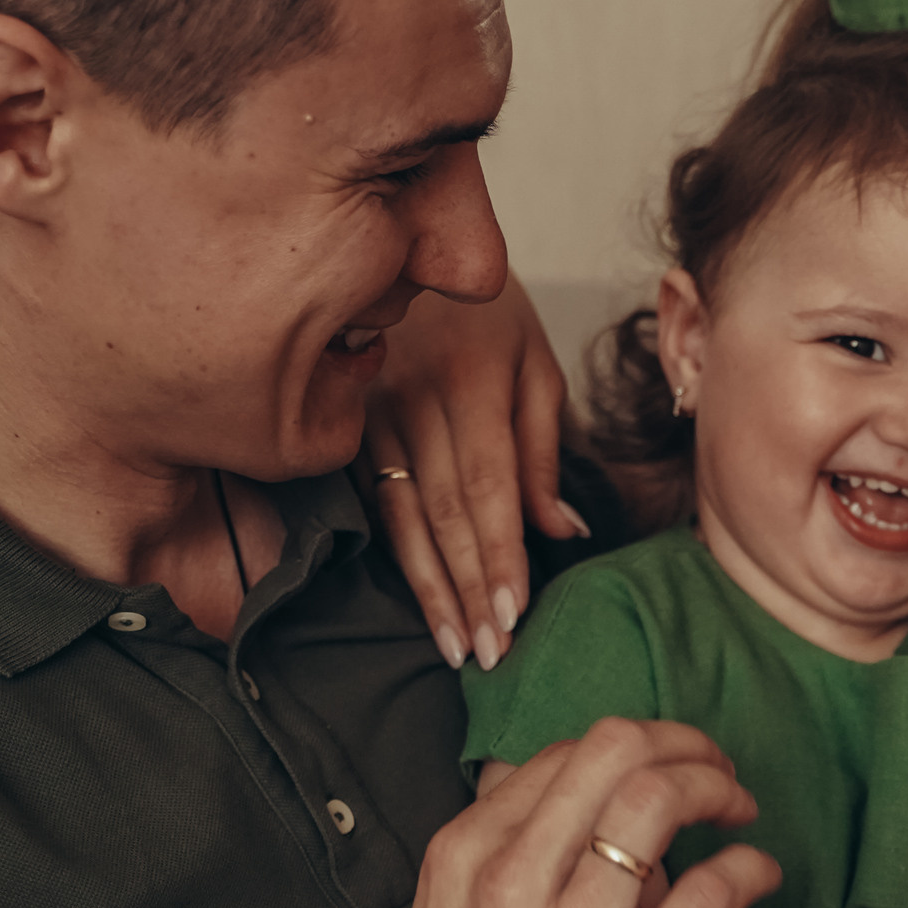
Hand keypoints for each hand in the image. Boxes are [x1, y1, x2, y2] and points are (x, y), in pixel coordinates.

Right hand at [205, 718, 780, 907]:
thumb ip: (479, 869)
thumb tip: (513, 790)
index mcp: (467, 865)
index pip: (563, 754)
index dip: (631, 747)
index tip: (660, 768)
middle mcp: (517, 886)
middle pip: (617, 751)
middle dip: (683, 743)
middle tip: (716, 771)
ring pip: (663, 800)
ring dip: (720, 789)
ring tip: (742, 810)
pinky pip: (715, 889)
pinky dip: (751, 866)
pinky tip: (761, 877)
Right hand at [368, 273, 580, 671]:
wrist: (406, 253)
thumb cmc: (490, 317)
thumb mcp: (536, 365)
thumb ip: (545, 450)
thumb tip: (561, 533)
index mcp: (468, 377)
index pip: (486, 486)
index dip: (499, 555)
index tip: (514, 614)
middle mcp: (411, 399)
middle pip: (442, 512)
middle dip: (468, 589)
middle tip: (489, 654)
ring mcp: (369, 414)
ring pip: (401, 518)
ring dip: (429, 590)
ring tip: (454, 647)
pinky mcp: (346, 429)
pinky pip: (373, 505)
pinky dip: (398, 559)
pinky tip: (419, 600)